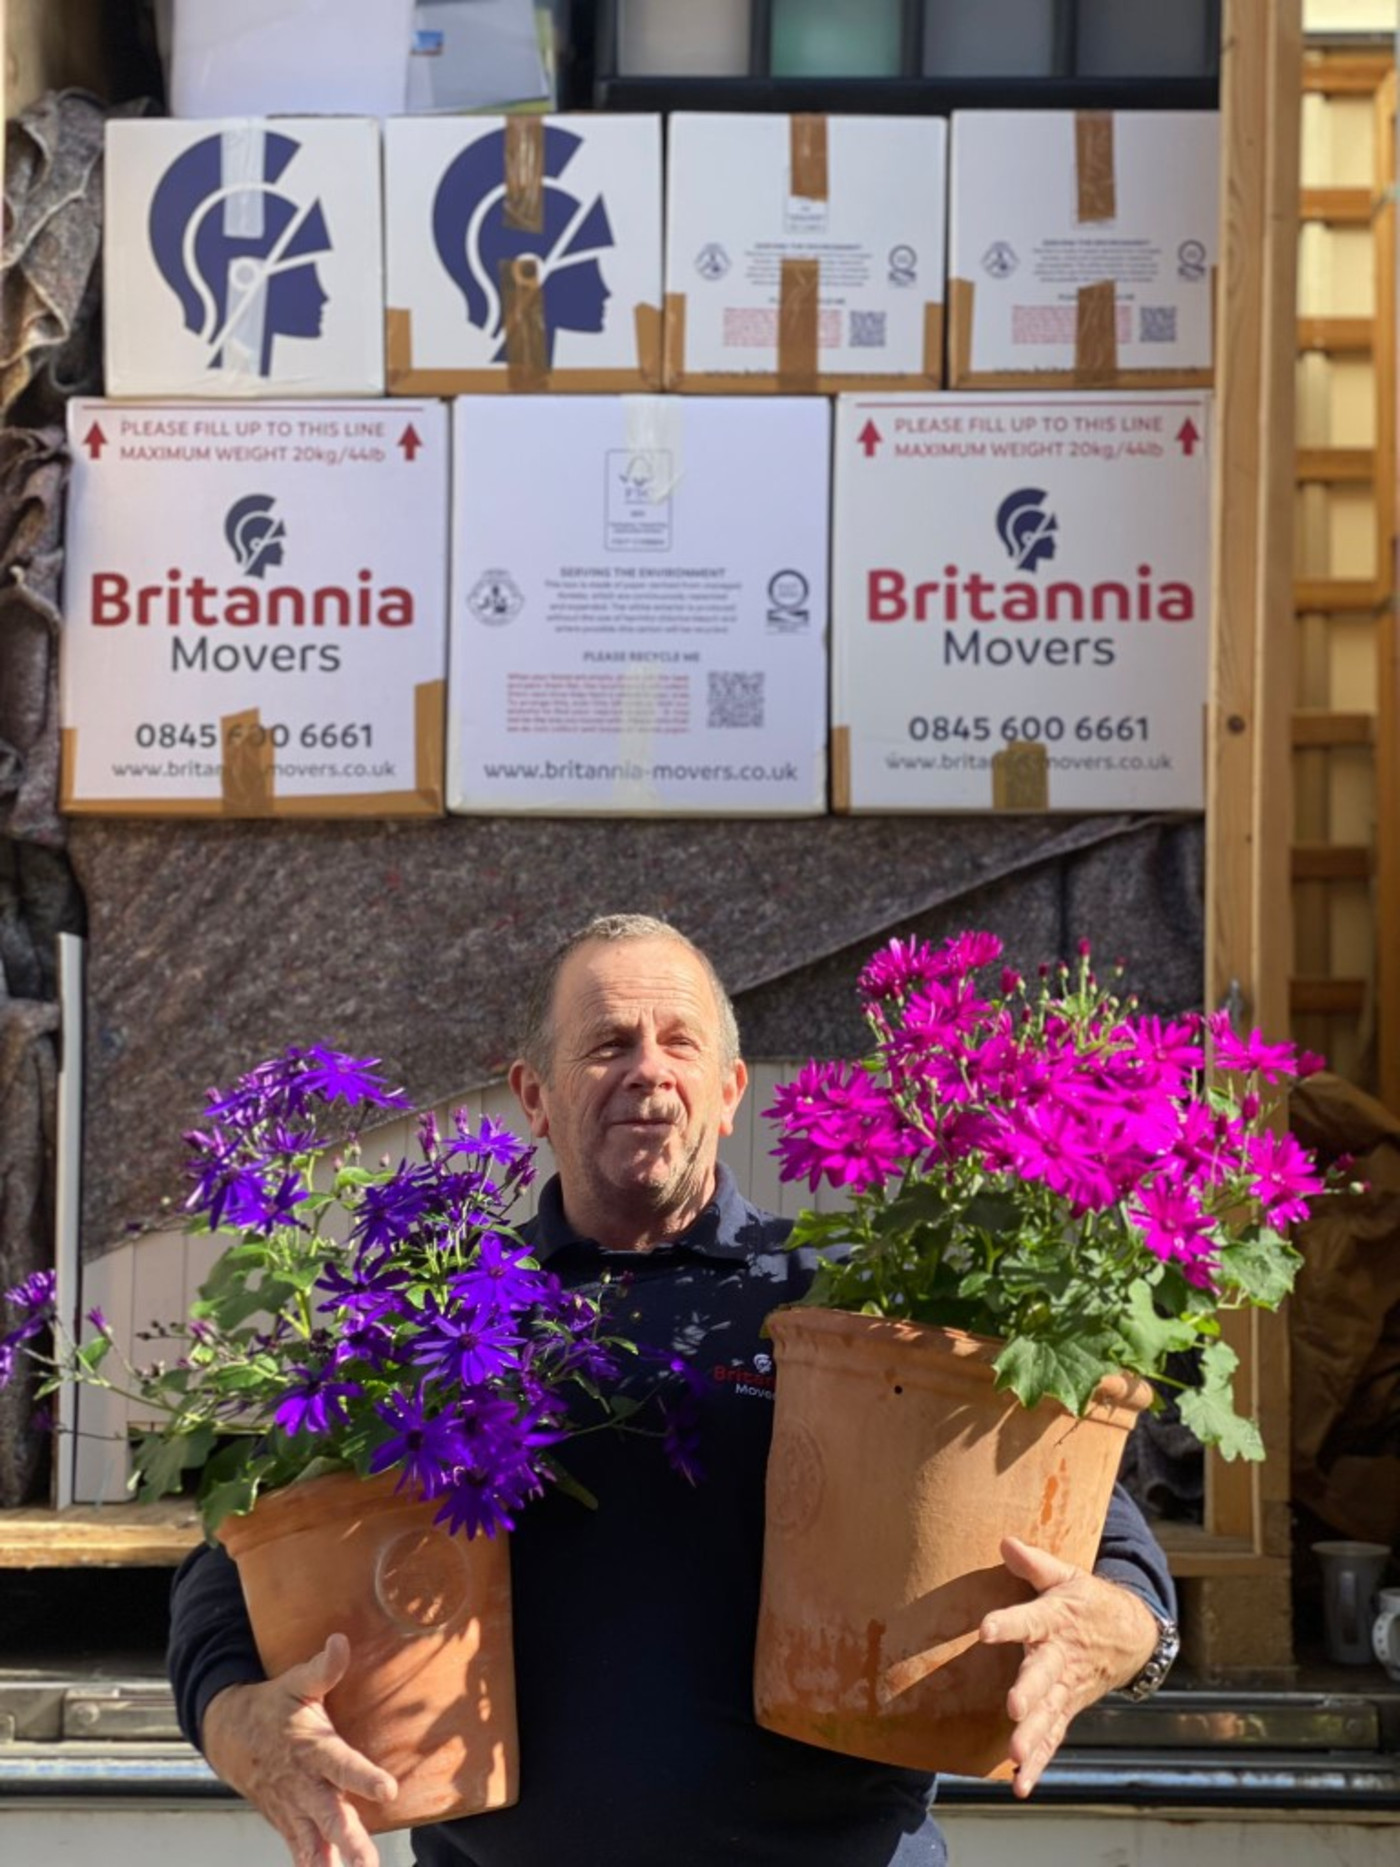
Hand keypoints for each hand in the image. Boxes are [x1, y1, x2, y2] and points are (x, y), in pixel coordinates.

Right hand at [200, 1633, 396, 1866]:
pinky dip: (311, 1864)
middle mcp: (302, 1783)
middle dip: (349, 1838)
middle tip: (368, 1862)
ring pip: (314, 1839)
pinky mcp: (286, 1820)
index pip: (341, 1763)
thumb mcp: (296, 1682)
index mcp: (310, 1747)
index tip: (388, 1790)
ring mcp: (292, 1806)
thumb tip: (341, 1641)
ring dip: (333, 1859)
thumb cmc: (271, 1706)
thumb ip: (323, 1668)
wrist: (227, 1734)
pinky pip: (299, 1848)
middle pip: (329, 1813)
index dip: (363, 1776)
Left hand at [978, 1535, 1158, 1799]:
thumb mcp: (1066, 1574)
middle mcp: (1061, 1657)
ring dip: (1033, 1735)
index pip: (1029, 1619)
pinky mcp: (1068, 1708)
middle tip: (1015, 1708)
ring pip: (1049, 1713)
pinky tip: (1022, 1783)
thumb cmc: (1087, 1600)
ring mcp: (1066, 1687)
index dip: (1008, 1624)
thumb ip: (1034, 1563)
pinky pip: (1053, 1737)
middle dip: (1030, 1692)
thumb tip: (1004, 1541)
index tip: (985, 1629)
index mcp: (1056, 1619)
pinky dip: (1039, 1761)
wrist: (1132, 1634)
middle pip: (1043, 1676)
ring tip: (1015, 1753)